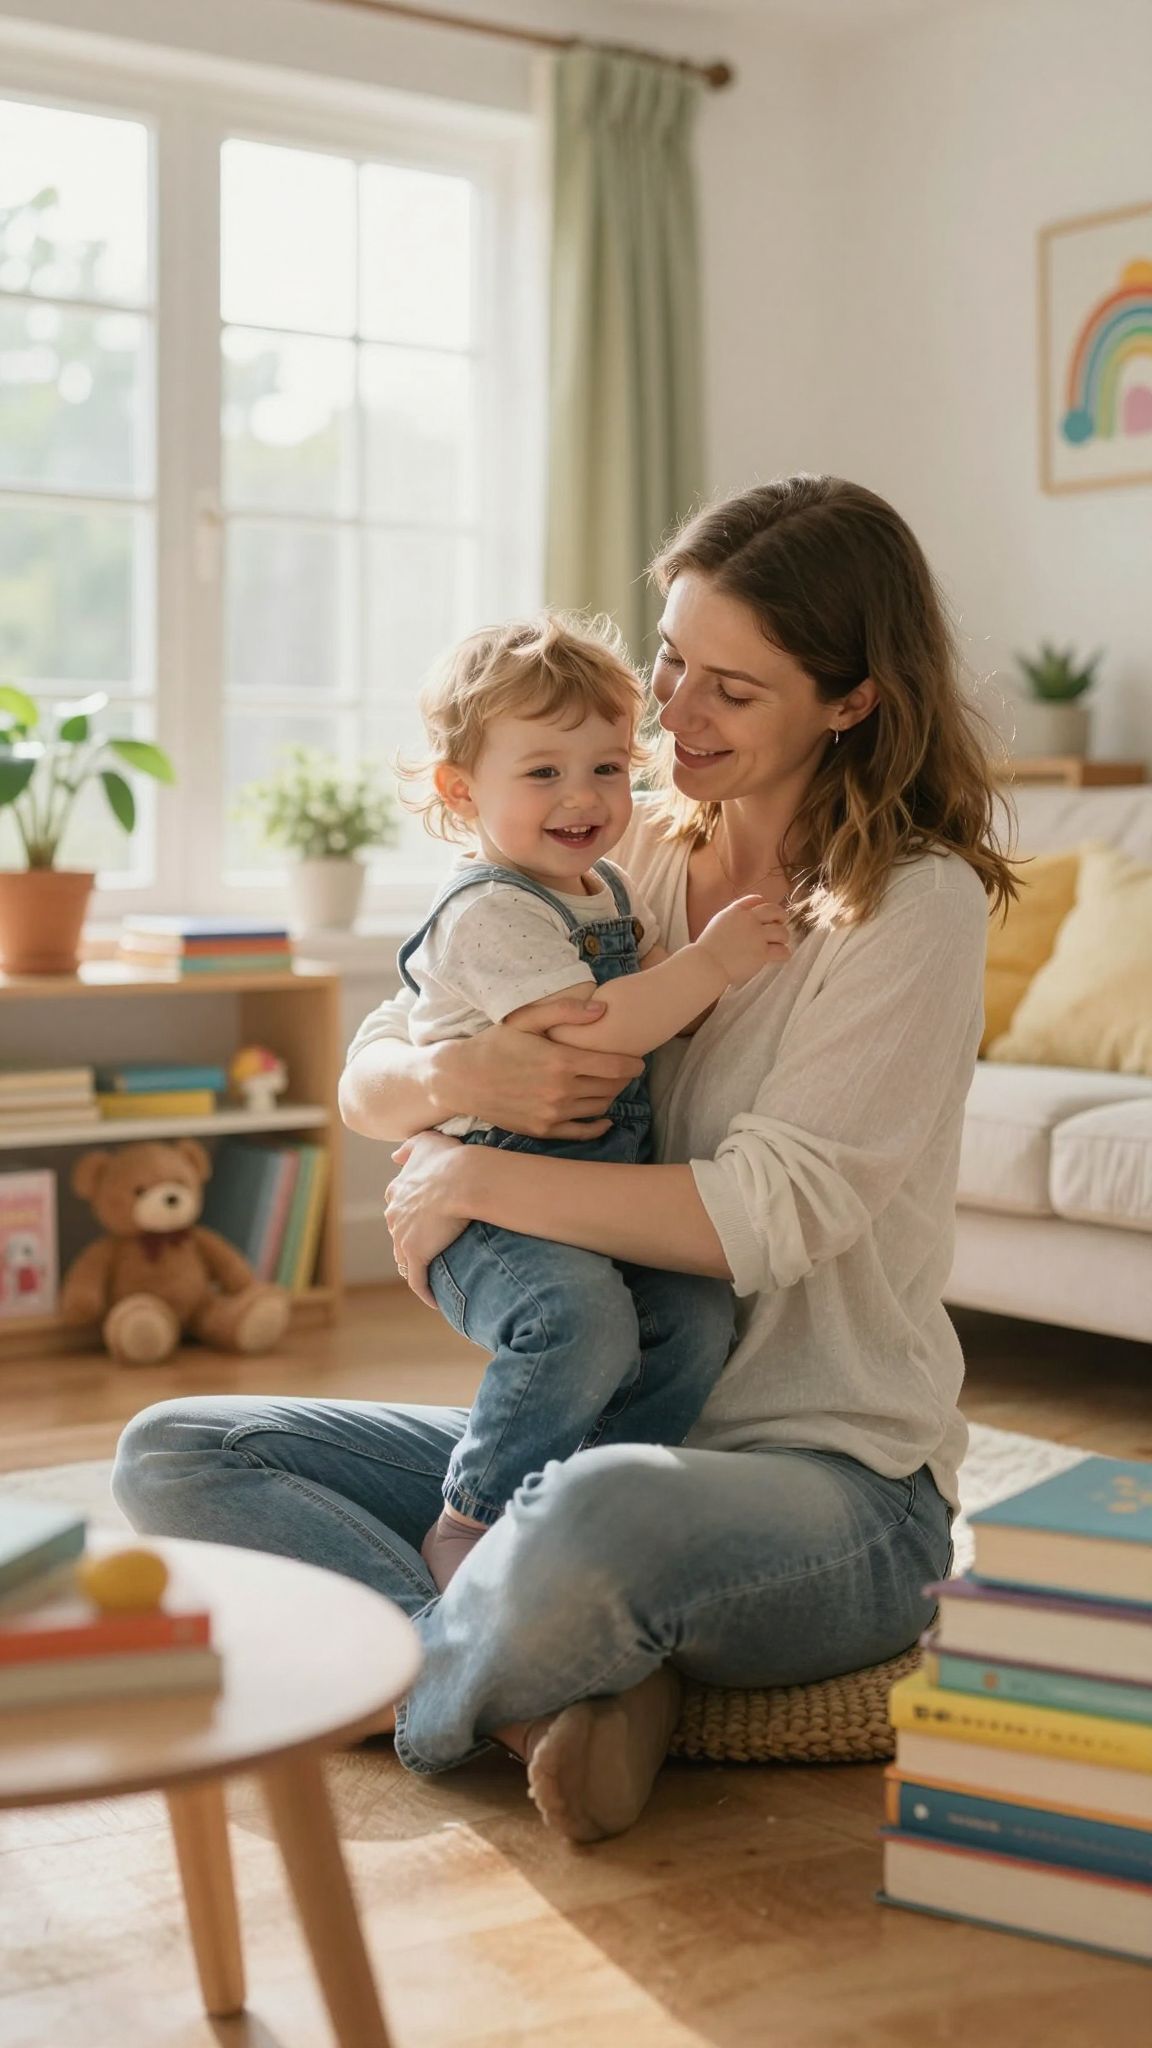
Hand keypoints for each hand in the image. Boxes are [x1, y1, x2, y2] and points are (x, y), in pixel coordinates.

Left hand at [385, 1131, 469, 1305]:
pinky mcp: (416, 1255)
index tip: (422, 1225)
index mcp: (397, 1192)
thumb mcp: (426, 1141)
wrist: (462, 1179)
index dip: (409, 1218)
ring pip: (404, 1260)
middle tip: (429, 1253)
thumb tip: (395, 1156)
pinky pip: (417, 1281)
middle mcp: (394, 1215)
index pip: (397, 1209)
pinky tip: (434, 1302)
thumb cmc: (450, 1159)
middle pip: (398, 1236)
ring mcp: (402, 1237)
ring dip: (415, 1269)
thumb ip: (409, 1147)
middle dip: (410, 1244)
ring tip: (431, 1278)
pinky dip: (424, 1292)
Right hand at [440, 999, 643, 1140]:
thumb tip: (603, 1010)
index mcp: (561, 1061)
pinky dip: (599, 1125)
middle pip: (610, 1087)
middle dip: (623, 1079)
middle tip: (624, 1070)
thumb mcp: (526, 1019)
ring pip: (599, 1108)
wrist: (461, 1079)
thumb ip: (565, 1011)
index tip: (638, 1061)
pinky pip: (582, 1131)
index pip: (614, 1066)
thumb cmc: (494, 1044)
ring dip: (611, 1097)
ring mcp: (552, 1114)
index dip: (632, 1064)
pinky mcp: (543, 1130)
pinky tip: (604, 1117)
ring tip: (610, 1086)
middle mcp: (560, 1091)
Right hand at [697, 894, 791, 988]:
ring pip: (782, 932)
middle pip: (775, 911)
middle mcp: (748, 920)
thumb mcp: (718, 924)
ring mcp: (756, 936)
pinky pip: (782, 950)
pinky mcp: (761, 953)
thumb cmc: (708, 949)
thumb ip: (733, 917)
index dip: (764, 906)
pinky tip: (781, 956)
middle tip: (780, 925)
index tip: (766, 915)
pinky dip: (784, 953)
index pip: (757, 900)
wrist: (706, 964)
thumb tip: (749, 917)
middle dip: (781, 917)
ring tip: (779, 944)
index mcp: (735, 911)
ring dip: (783, 938)